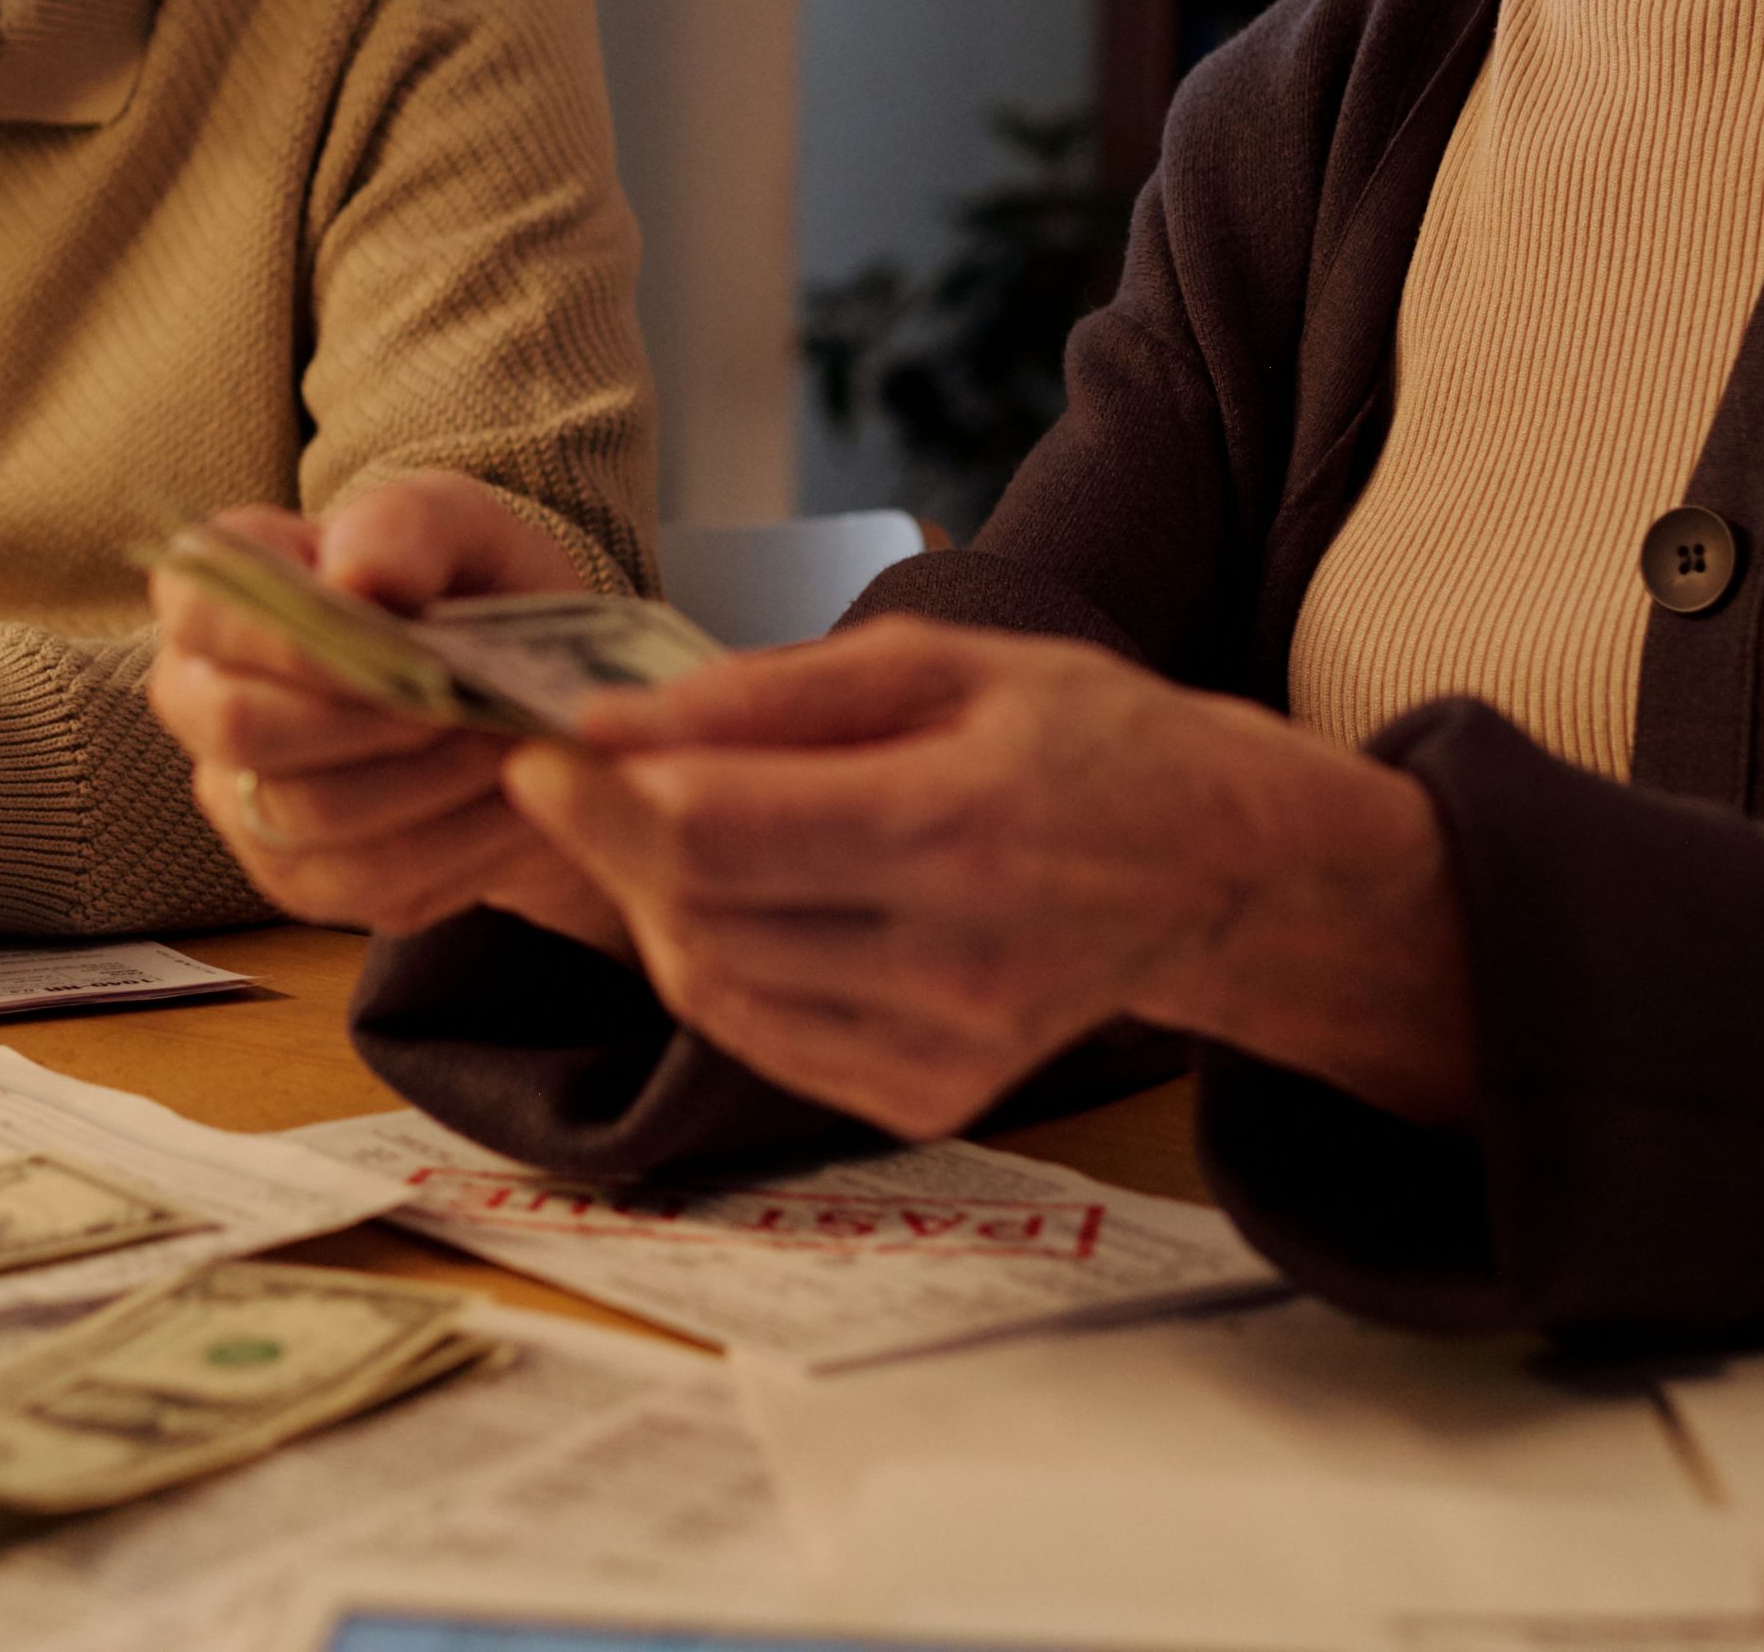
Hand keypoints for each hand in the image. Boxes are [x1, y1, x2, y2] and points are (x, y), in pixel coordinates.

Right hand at [143, 475, 626, 951]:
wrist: (526, 694)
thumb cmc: (469, 589)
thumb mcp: (462, 526)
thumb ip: (406, 525)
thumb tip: (355, 577)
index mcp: (217, 591)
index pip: (199, 608)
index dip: (284, 634)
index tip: (389, 639)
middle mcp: (203, 698)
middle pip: (240, 726)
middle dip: (367, 716)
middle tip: (463, 701)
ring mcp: (243, 799)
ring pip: (307, 814)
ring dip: (424, 781)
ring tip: (505, 745)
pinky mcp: (302, 879)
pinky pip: (362, 883)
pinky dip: (454, 847)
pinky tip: (511, 807)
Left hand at [512, 620, 1473, 1139]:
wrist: (1221, 872)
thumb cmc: (1086, 738)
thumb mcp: (947, 665)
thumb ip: (774, 695)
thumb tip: (612, 723)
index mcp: (960, 828)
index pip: (718, 836)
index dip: (605, 798)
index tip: (541, 747)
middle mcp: (952, 961)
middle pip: (697, 919)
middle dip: (614, 843)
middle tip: (594, 776)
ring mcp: (943, 1049)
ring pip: (711, 988)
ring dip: (654, 904)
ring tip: (679, 828)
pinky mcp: (929, 1099)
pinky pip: (759, 1036)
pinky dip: (716, 964)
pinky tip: (744, 901)